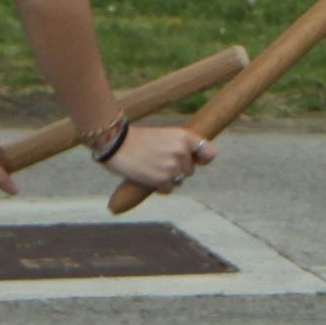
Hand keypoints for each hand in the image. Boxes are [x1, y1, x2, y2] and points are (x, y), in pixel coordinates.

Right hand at [100, 121, 216, 194]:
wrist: (116, 144)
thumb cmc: (139, 140)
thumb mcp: (165, 135)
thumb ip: (181, 146)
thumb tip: (199, 161)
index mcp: (184, 136)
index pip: (209, 151)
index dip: (204, 158)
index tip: (199, 160)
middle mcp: (182, 151)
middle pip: (190, 170)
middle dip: (178, 168)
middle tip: (158, 160)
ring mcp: (173, 166)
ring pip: (179, 180)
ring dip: (168, 178)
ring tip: (152, 167)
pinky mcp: (162, 180)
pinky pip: (169, 189)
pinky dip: (160, 187)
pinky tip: (148, 176)